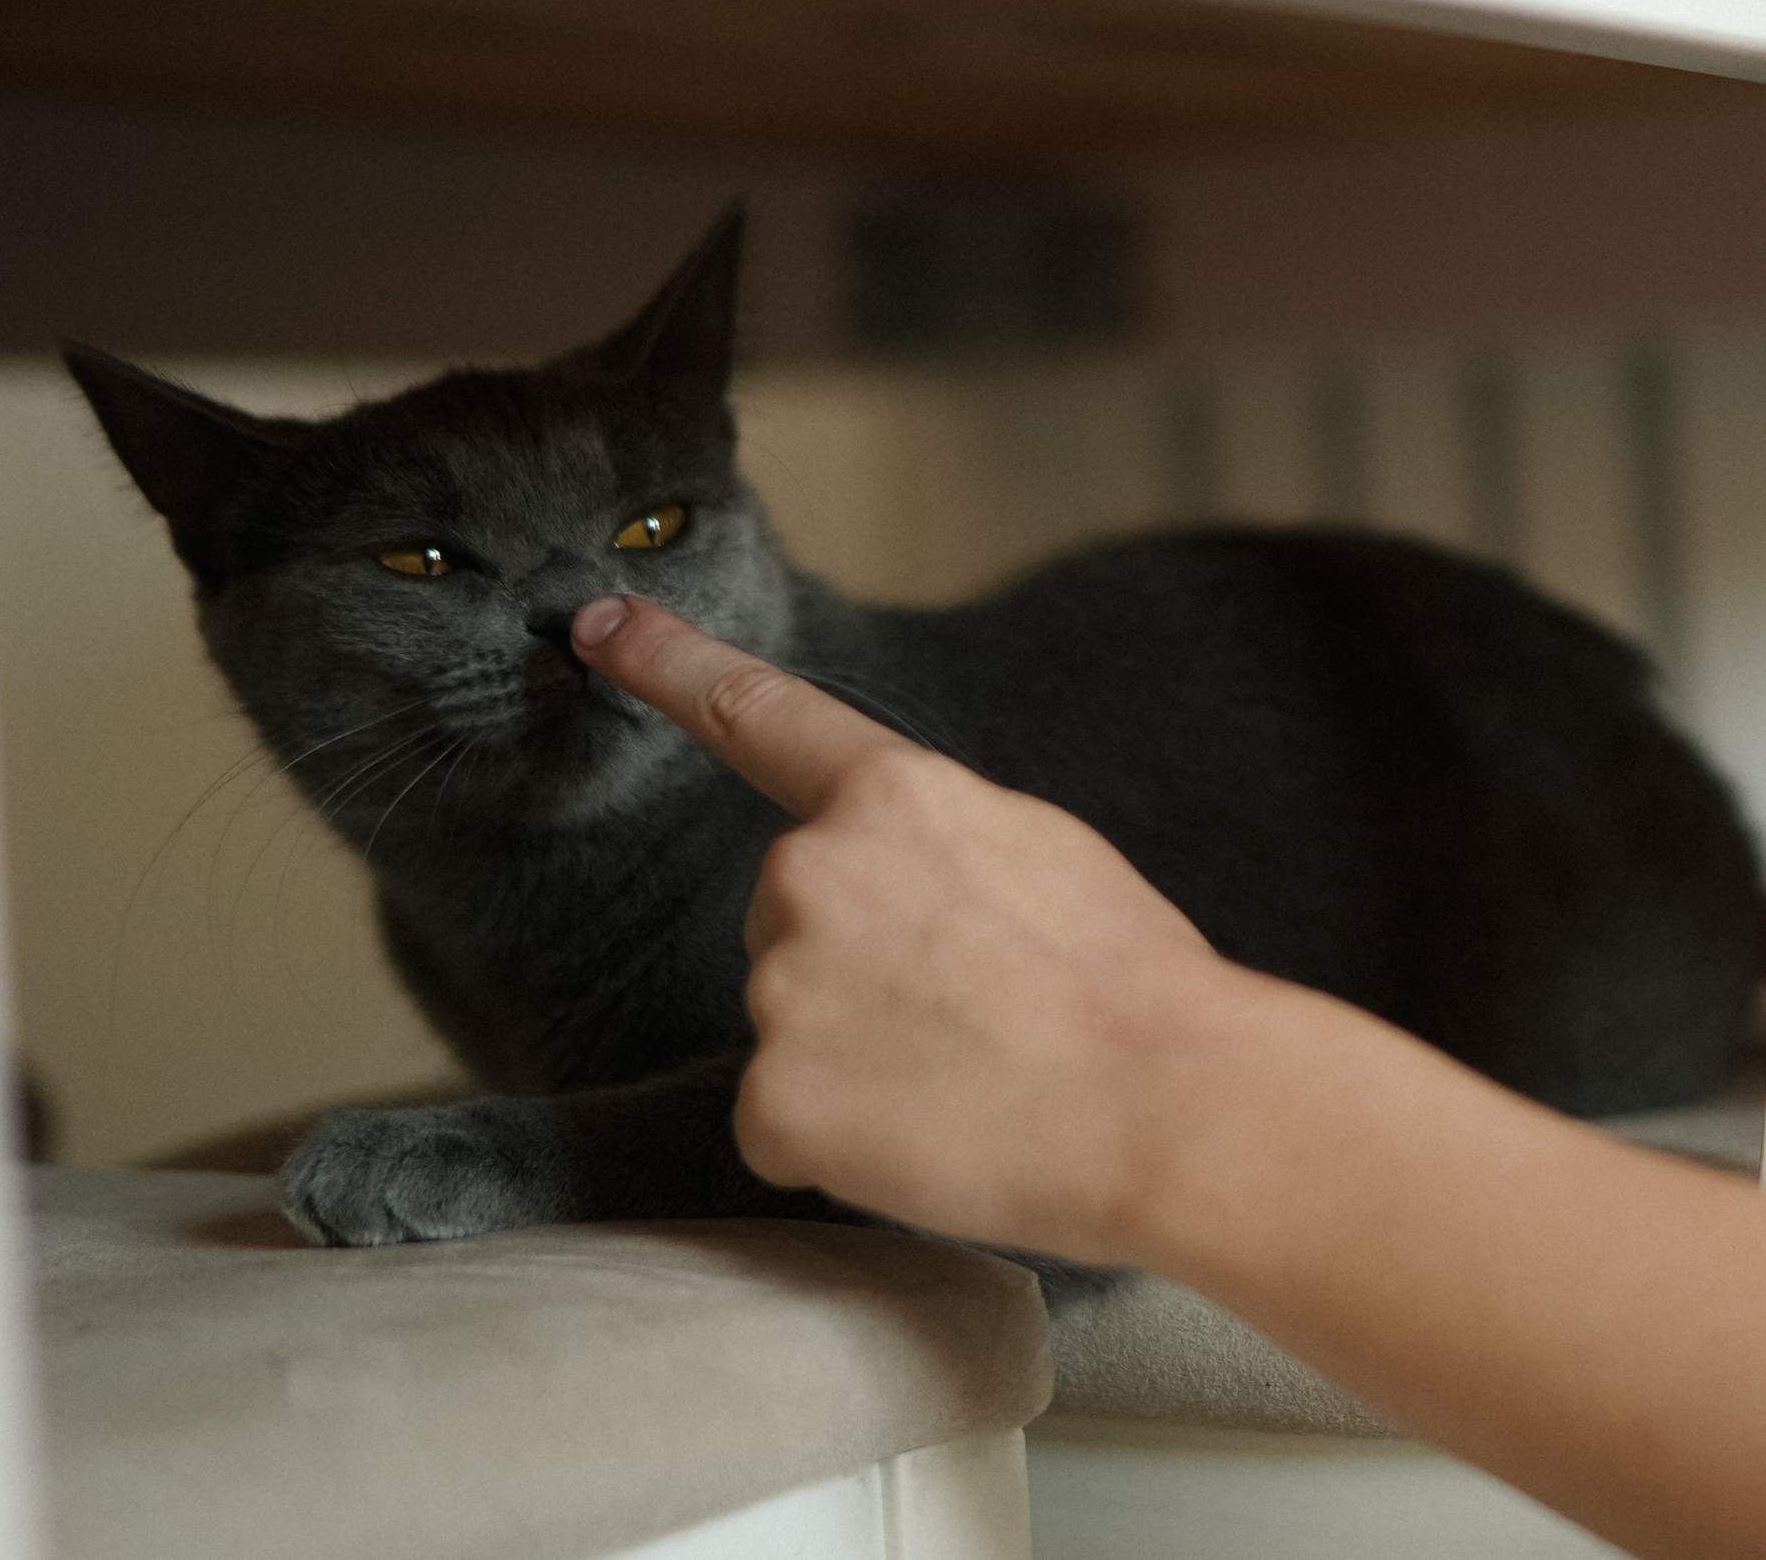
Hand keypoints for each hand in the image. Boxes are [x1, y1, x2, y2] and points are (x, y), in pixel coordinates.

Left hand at [571, 593, 1253, 1263]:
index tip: (595, 623)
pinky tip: (931, 1135)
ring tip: (972, 1077)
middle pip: (787, 918)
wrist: (1170, 1105)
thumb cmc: (1132, 987)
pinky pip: (784, 1122)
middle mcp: (809, 873)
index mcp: (890, 797)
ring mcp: (780, 987)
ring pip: (792, 1023)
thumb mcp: (1037, 853)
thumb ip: (933, 843)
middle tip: (972, 1014)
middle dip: (856, 965)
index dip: (668, 663)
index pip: (755, 714)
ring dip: (857, 1057)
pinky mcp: (770, 1099)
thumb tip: (900, 890)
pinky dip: (843, 1142)